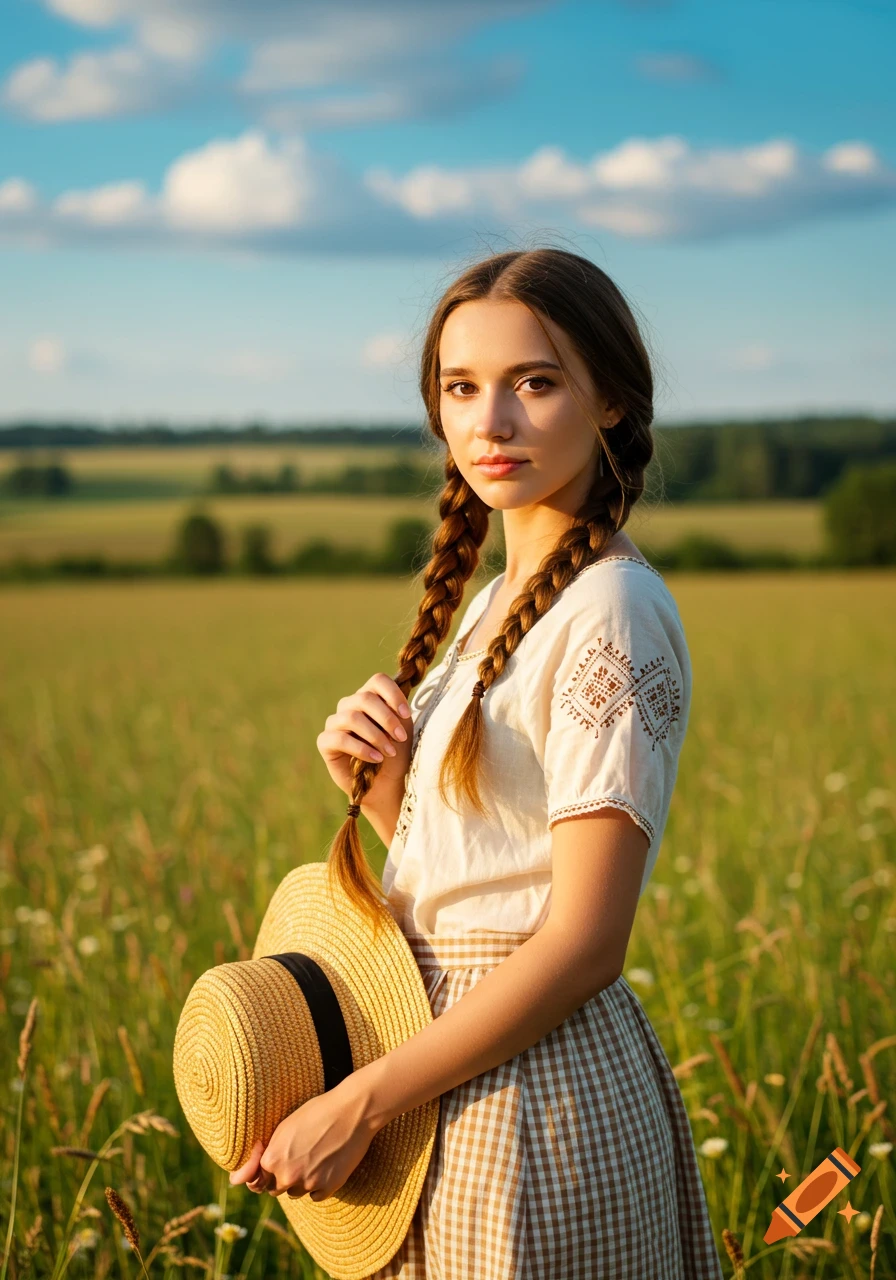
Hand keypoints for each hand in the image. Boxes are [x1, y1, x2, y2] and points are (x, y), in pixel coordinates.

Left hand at [228, 1084, 376, 1201]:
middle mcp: (287, 1175)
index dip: (266, 1172)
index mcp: (271, 1159)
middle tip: (300, 1154)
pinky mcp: (328, 1188)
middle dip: (284, 1177)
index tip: (276, 1164)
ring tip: (316, 1155)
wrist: (352, 1110)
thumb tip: (234, 1181)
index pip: (257, 1182)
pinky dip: (320, 1184)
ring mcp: (308, 1183)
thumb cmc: (316, 1112)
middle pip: (276, 1189)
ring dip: (302, 1181)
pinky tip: (327, 1163)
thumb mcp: (283, 1128)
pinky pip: (316, 1195)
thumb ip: (261, 1155)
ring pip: (297, 1193)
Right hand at [317, 673, 413, 811]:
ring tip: (390, 751)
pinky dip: (361, 749)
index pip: (378, 680)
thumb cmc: (395, 753)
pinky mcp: (325, 742)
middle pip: (364, 698)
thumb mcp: (403, 729)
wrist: (385, 783)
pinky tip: (376, 759)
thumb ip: (398, 711)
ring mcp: (335, 722)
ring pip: (351, 717)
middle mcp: (349, 705)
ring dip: (375, 735)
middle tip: (401, 738)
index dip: (393, 694)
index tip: (407, 714)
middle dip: (387, 719)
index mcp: (369, 697)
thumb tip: (398, 697)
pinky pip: (340, 738)